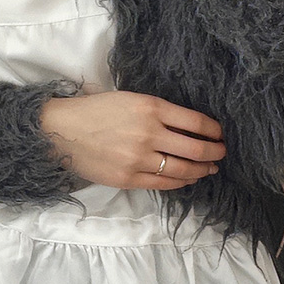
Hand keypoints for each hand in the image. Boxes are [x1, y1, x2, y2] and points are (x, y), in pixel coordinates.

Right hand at [40, 90, 225, 189]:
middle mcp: (149, 133)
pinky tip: (187, 178)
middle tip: (221, 153)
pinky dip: (180, 182)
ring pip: (182, 169)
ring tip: (209, 168)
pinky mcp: (128, 178)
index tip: (220, 134)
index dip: (214, 131)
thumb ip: (158, 111)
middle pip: (195, 148)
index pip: (196, 122)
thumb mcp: (130, 99)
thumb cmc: (95, 111)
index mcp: (150, 107)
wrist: (61, 130)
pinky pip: (163, 184)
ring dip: (201, 170)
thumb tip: (189, 126)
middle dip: (214, 152)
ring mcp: (139, 158)